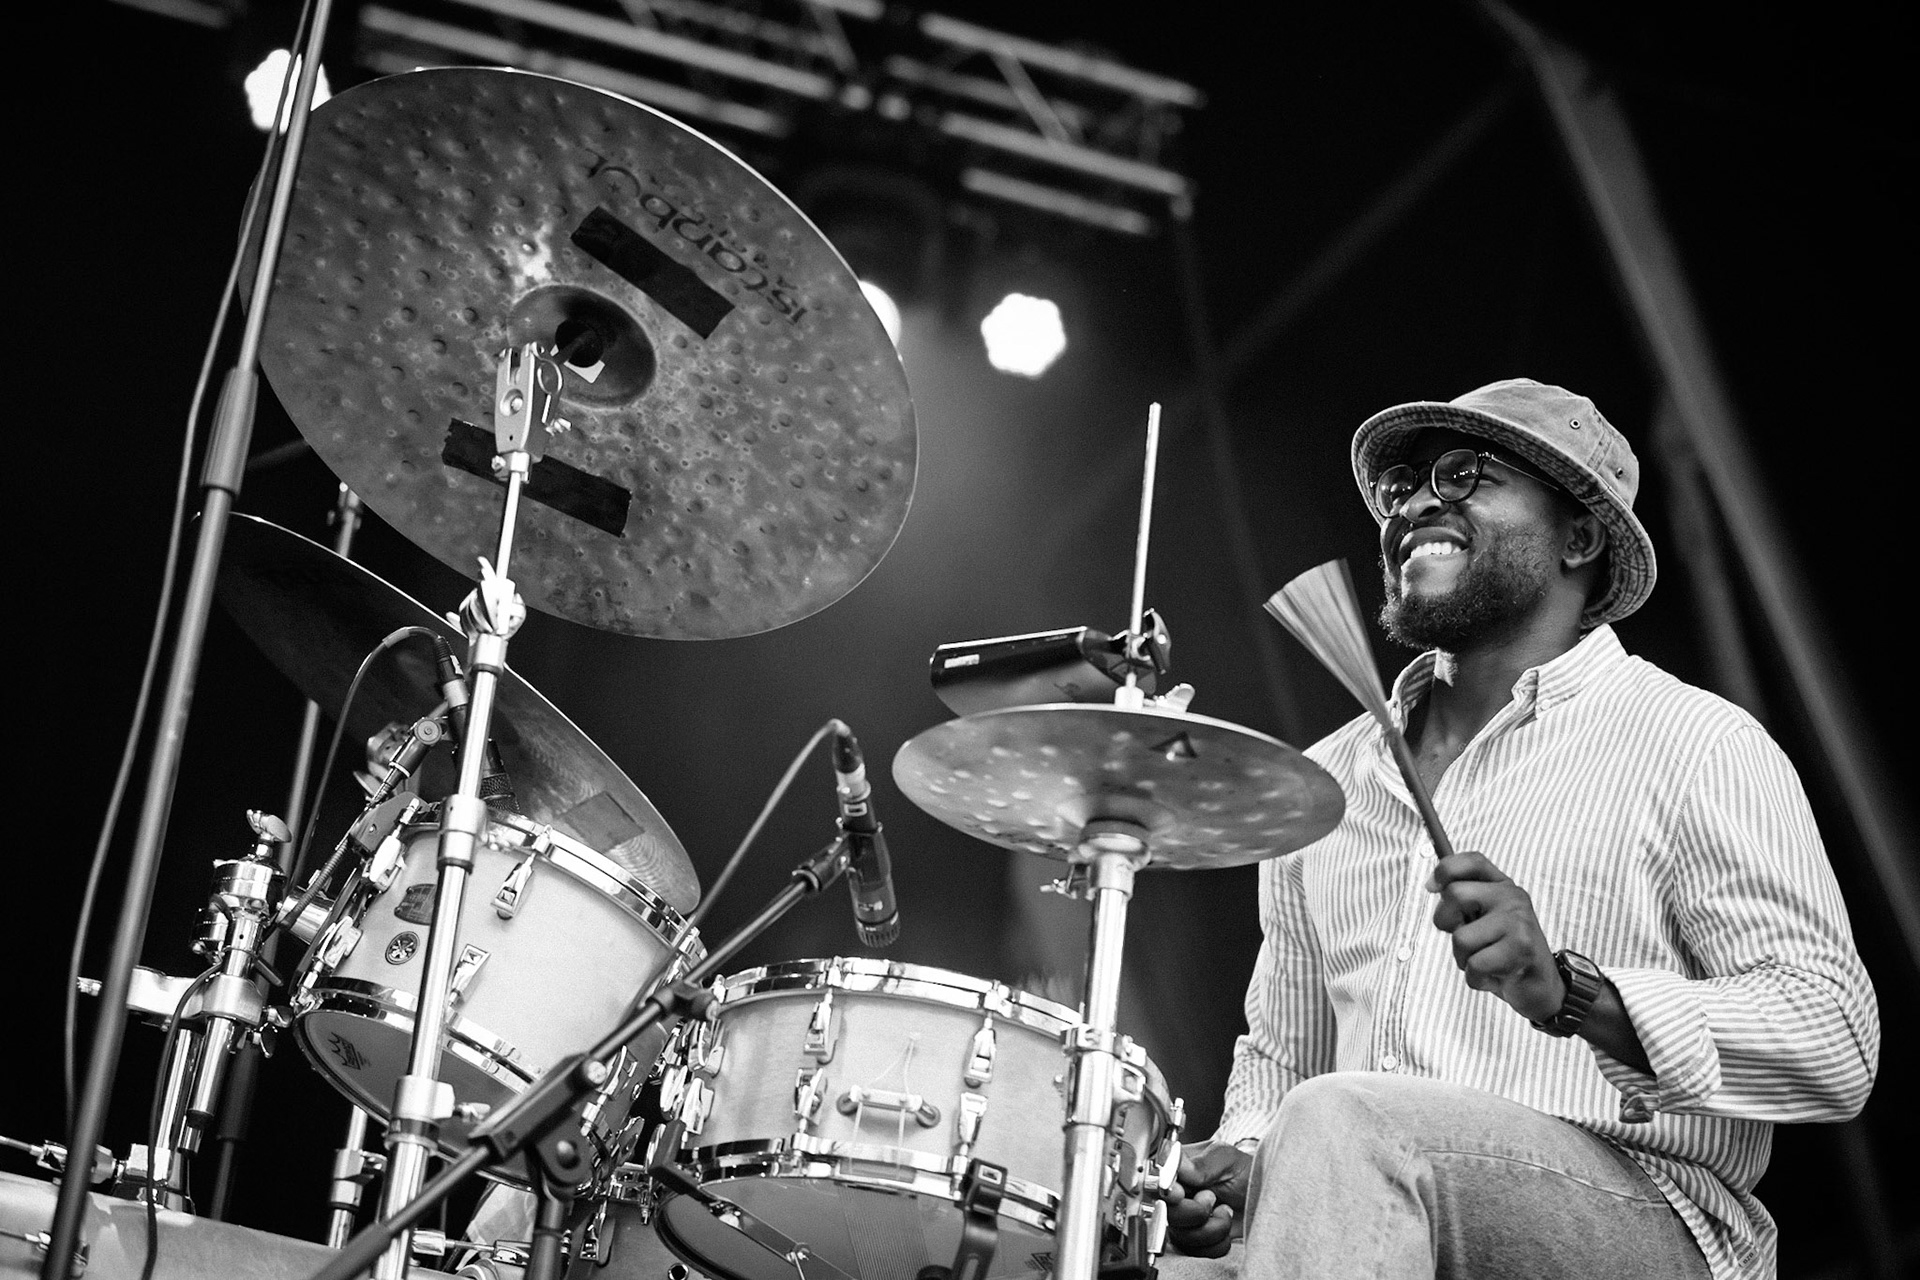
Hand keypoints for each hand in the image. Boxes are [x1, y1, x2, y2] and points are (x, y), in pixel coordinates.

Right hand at [1163, 1139, 1250, 1257]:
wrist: (1263, 1196)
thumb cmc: (1245, 1172)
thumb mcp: (1227, 1159)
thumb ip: (1202, 1163)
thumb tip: (1176, 1165)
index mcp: (1178, 1169)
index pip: (1157, 1182)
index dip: (1168, 1192)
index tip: (1181, 1194)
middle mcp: (1177, 1195)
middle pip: (1167, 1214)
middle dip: (1196, 1212)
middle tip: (1213, 1198)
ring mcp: (1184, 1219)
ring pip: (1182, 1237)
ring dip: (1212, 1229)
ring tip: (1224, 1212)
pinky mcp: (1194, 1240)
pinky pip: (1196, 1252)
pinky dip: (1216, 1244)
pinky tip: (1225, 1229)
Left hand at [1427, 851, 1563, 1021]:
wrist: (1539, 986)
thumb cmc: (1502, 952)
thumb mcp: (1484, 920)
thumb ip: (1463, 901)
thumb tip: (1433, 885)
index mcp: (1502, 886)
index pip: (1472, 861)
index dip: (1445, 869)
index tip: (1431, 887)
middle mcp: (1513, 897)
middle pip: (1454, 894)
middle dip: (1446, 923)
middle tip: (1464, 940)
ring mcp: (1518, 921)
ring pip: (1460, 938)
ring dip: (1464, 959)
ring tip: (1485, 961)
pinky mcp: (1521, 948)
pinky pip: (1474, 965)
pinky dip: (1476, 978)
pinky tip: (1495, 976)